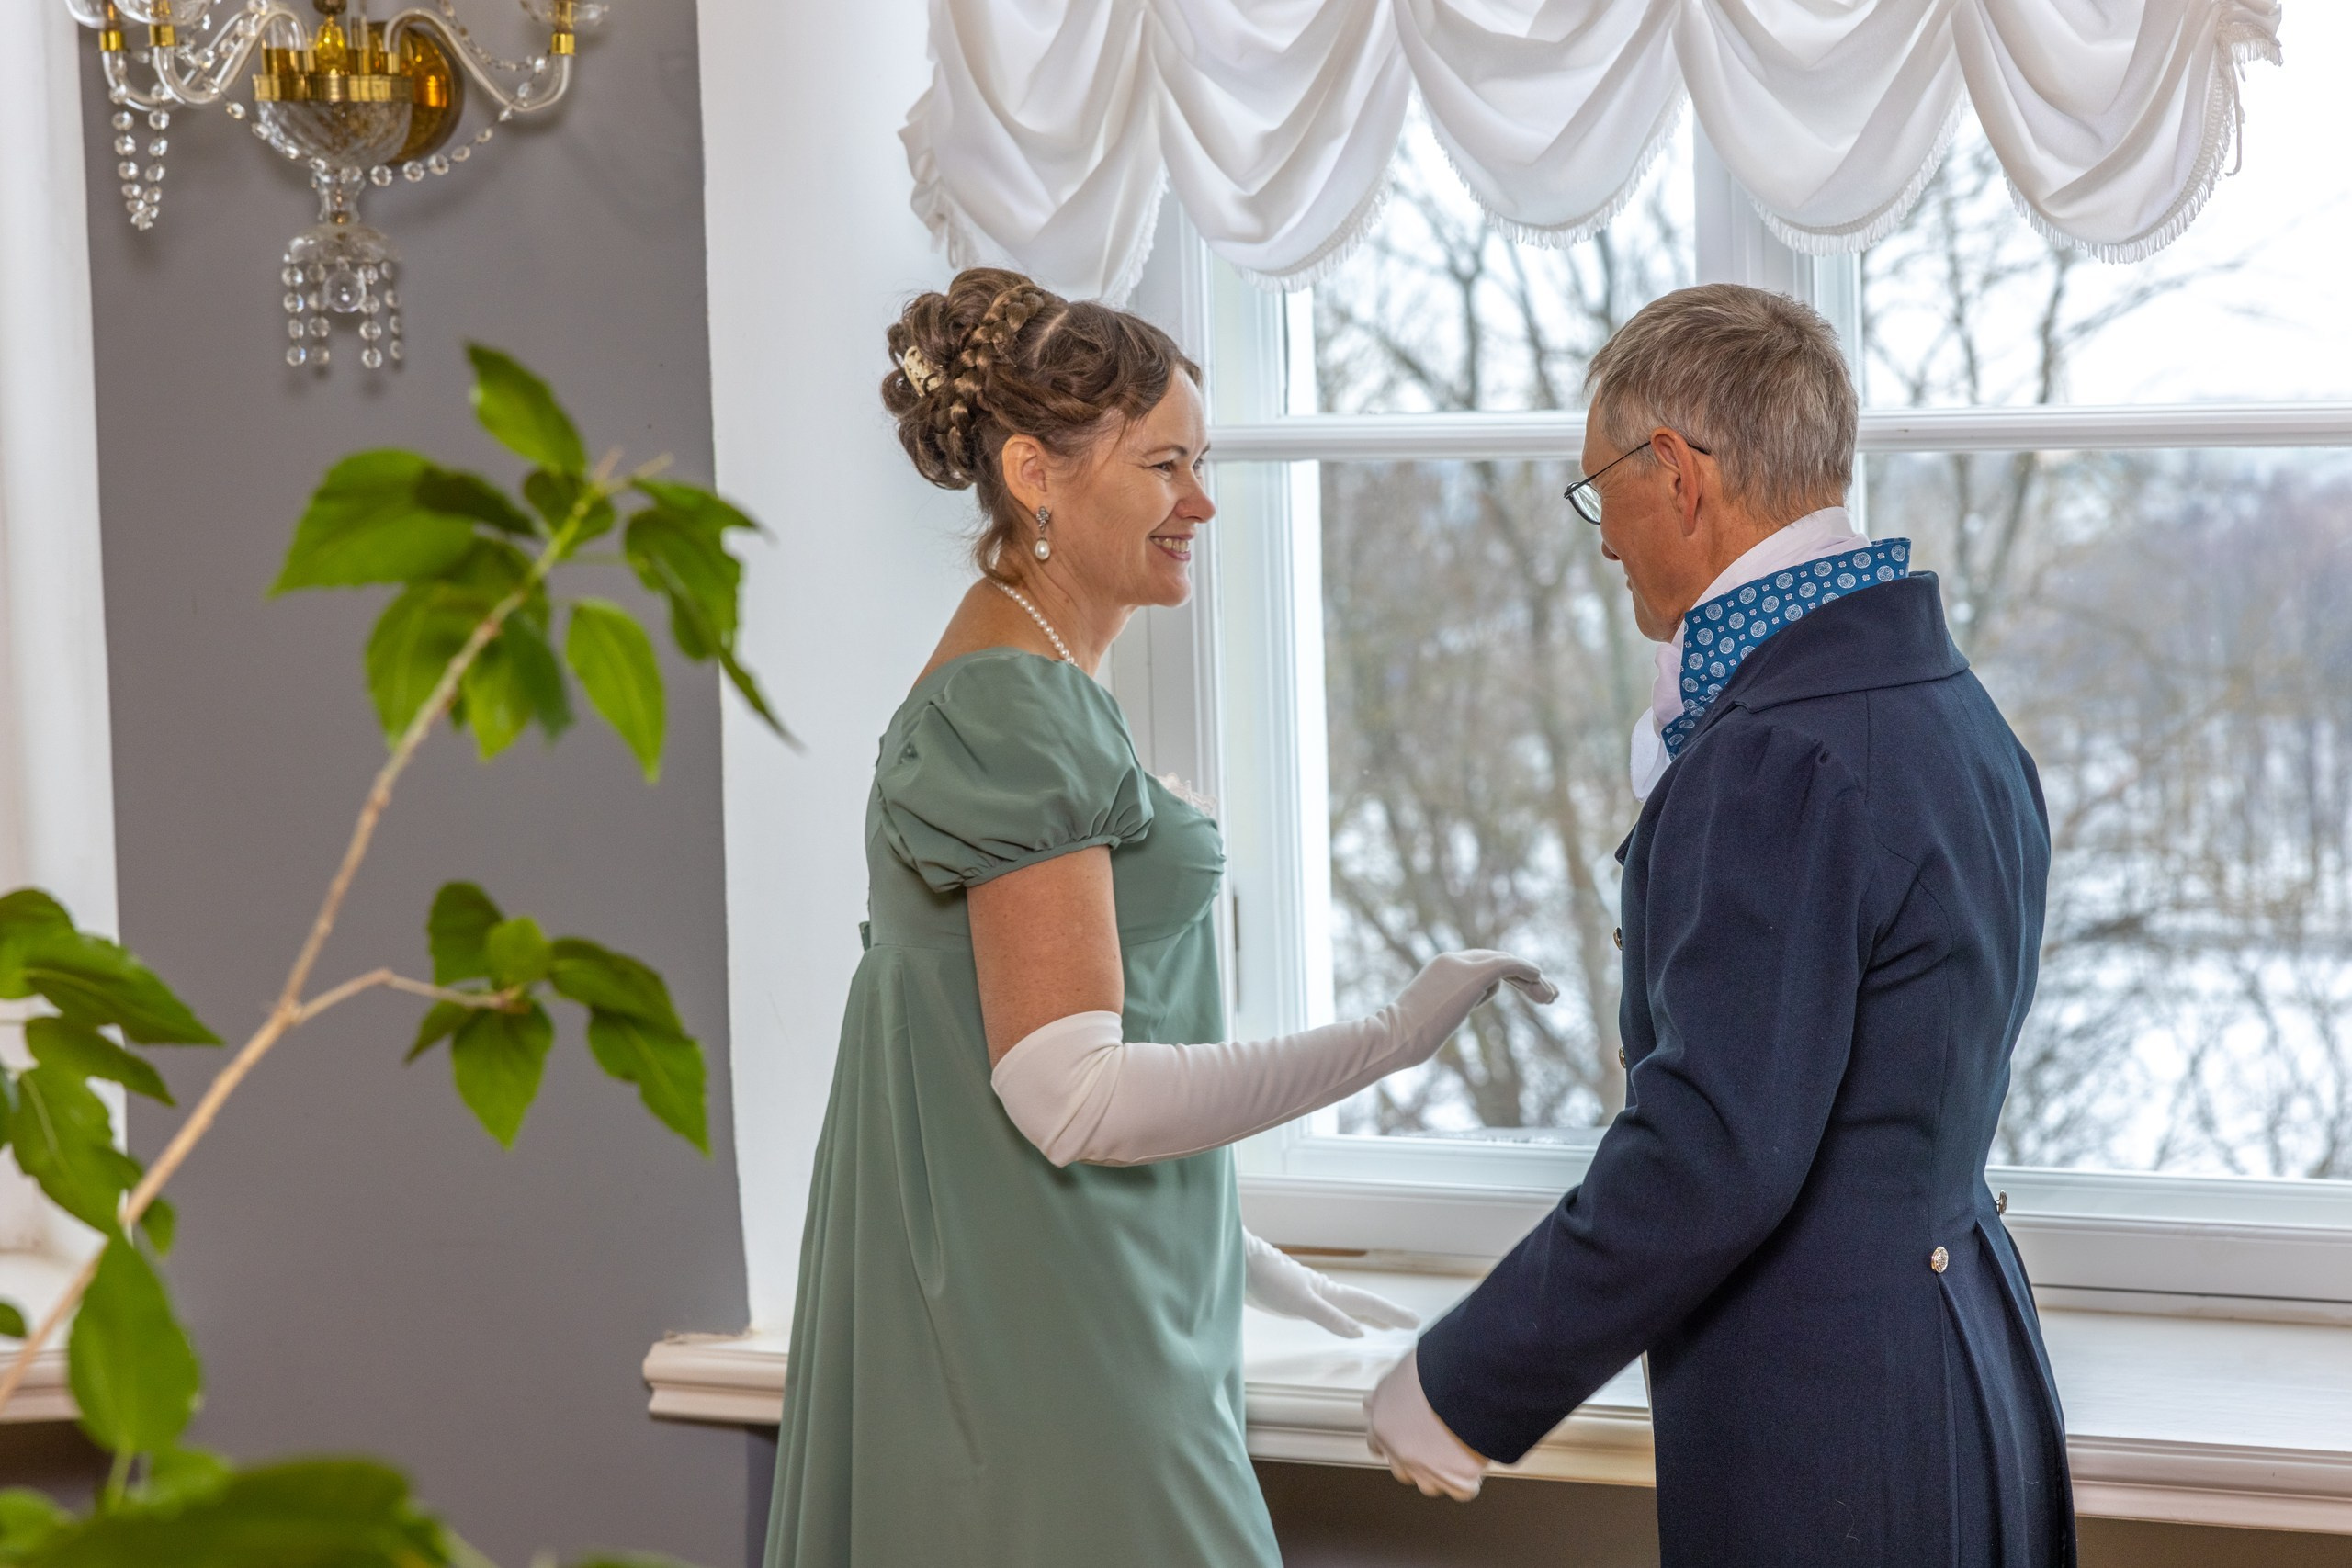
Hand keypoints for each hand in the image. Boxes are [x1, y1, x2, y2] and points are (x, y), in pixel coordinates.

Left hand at [1242, 1231, 1418, 1338]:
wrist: (1240, 1264)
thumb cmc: (1268, 1279)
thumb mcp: (1301, 1302)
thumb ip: (1330, 1317)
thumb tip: (1360, 1335)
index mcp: (1331, 1293)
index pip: (1370, 1305)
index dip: (1392, 1314)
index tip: (1415, 1322)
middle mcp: (1327, 1294)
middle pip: (1365, 1306)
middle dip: (1387, 1315)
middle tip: (1410, 1324)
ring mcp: (1314, 1297)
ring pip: (1350, 1309)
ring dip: (1369, 1318)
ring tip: (1385, 1327)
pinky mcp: (1299, 1301)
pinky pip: (1334, 1314)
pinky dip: (1346, 1320)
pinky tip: (1344, 1326)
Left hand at [1365, 1344, 1488, 1500]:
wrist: (1467, 1379)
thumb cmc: (1439, 1366)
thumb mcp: (1404, 1370)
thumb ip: (1391, 1390)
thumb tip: (1381, 1395)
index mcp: (1382, 1421)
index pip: (1376, 1441)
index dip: (1391, 1440)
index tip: (1400, 1438)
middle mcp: (1398, 1449)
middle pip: (1401, 1470)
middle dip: (1416, 1460)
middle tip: (1435, 1445)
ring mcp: (1425, 1468)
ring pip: (1428, 1485)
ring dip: (1441, 1473)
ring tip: (1458, 1452)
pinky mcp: (1455, 1479)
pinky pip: (1462, 1490)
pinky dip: (1470, 1479)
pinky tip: (1476, 1462)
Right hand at [1388, 950, 1557, 1065]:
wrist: (1395, 1037)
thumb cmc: (1404, 1039)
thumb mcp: (1429, 1021)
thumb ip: (1446, 1011)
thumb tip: (1450, 1018)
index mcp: (1441, 967)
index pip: (1481, 964)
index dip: (1507, 976)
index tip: (1526, 990)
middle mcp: (1453, 959)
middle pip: (1498, 960)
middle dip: (1524, 976)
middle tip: (1548, 993)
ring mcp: (1462, 965)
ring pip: (1507, 963)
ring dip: (1533, 979)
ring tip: (1553, 996)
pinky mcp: (1474, 975)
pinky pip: (1508, 965)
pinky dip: (1527, 969)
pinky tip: (1541, 977)